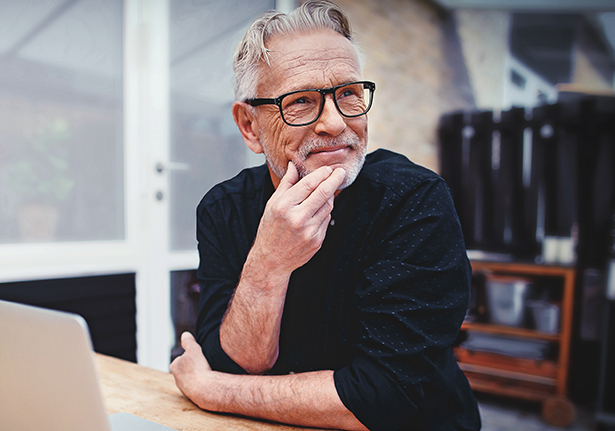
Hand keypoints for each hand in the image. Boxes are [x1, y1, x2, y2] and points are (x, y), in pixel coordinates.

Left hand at [170, 332, 211, 404]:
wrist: (206, 389)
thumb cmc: (198, 368)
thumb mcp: (193, 349)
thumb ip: (188, 341)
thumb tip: (185, 334)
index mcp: (174, 367)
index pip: (182, 358)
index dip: (192, 355)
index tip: (199, 356)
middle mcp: (177, 380)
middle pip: (187, 369)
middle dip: (195, 367)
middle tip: (204, 364)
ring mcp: (185, 390)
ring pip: (193, 379)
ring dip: (200, 375)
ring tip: (208, 373)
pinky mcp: (194, 397)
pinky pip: (199, 387)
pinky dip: (204, 384)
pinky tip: (210, 381)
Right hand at [250, 162, 345, 277]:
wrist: (271, 260)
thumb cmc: (270, 229)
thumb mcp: (272, 204)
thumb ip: (286, 184)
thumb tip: (294, 164)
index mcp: (284, 206)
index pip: (309, 184)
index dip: (322, 174)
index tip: (328, 168)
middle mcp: (297, 218)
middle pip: (323, 193)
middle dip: (335, 179)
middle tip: (341, 171)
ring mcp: (309, 231)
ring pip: (328, 206)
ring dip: (331, 196)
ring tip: (330, 189)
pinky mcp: (317, 241)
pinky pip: (327, 220)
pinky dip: (326, 212)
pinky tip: (320, 208)